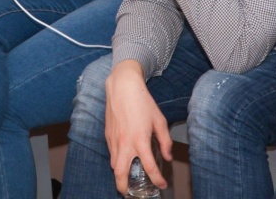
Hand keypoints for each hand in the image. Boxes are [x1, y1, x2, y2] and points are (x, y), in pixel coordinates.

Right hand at [105, 60, 171, 193]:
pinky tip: (123, 158)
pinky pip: (111, 153)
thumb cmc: (142, 101)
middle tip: (130, 192)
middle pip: (120, 174)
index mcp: (140, 140)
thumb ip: (165, 140)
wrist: (122, 87)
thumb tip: (168, 156)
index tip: (162, 184)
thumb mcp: (159, 120)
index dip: (157, 179)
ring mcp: (114, 139)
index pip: (149, 167)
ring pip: (113, 165)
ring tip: (127, 177)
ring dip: (119, 174)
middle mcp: (125, 143)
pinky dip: (116, 160)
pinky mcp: (107, 134)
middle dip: (124, 187)